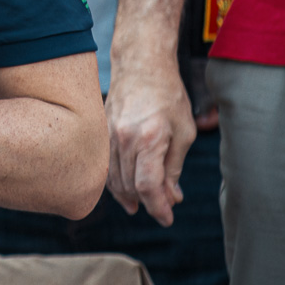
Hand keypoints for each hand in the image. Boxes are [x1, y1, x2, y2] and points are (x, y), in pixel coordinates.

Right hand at [106, 43, 195, 225]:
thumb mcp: (184, 132)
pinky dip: (115, 181)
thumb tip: (171, 196)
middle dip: (147, 203)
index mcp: (148, 139)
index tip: (167, 218)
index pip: (148, 186)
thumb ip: (174, 167)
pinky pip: (104, 165)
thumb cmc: (168, 95)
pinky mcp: (100, 132)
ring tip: (141, 205)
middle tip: (163, 208)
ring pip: (114, 179)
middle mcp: (123, 139)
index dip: (158, 208)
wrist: (141, 65)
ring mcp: (107, 135)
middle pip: (130, 187)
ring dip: (129, 196)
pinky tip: (125, 188)